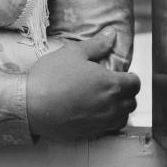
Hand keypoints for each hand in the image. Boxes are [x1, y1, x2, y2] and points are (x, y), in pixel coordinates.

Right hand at [26, 31, 140, 139]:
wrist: (31, 104)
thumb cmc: (52, 75)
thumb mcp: (73, 53)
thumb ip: (97, 44)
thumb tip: (112, 33)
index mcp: (111, 84)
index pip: (135, 83)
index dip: (130, 77)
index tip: (121, 73)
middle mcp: (112, 105)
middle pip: (132, 101)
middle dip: (126, 91)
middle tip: (111, 83)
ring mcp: (103, 122)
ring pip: (124, 116)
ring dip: (120, 107)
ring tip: (104, 97)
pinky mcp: (92, 133)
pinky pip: (111, 128)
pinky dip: (109, 119)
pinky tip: (95, 111)